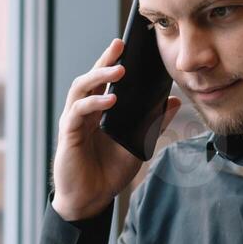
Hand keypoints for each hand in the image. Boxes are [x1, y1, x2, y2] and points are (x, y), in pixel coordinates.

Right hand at [51, 37, 181, 221]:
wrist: (91, 200)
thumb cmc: (109, 172)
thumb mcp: (139, 144)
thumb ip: (154, 123)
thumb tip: (174, 101)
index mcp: (98, 112)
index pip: (104, 80)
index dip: (112, 61)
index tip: (126, 44)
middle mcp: (83, 112)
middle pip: (90, 77)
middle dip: (104, 60)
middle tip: (120, 45)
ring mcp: (73, 122)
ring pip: (80, 89)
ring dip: (99, 76)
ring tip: (119, 69)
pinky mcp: (68, 135)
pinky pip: (77, 112)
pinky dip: (94, 102)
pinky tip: (110, 99)